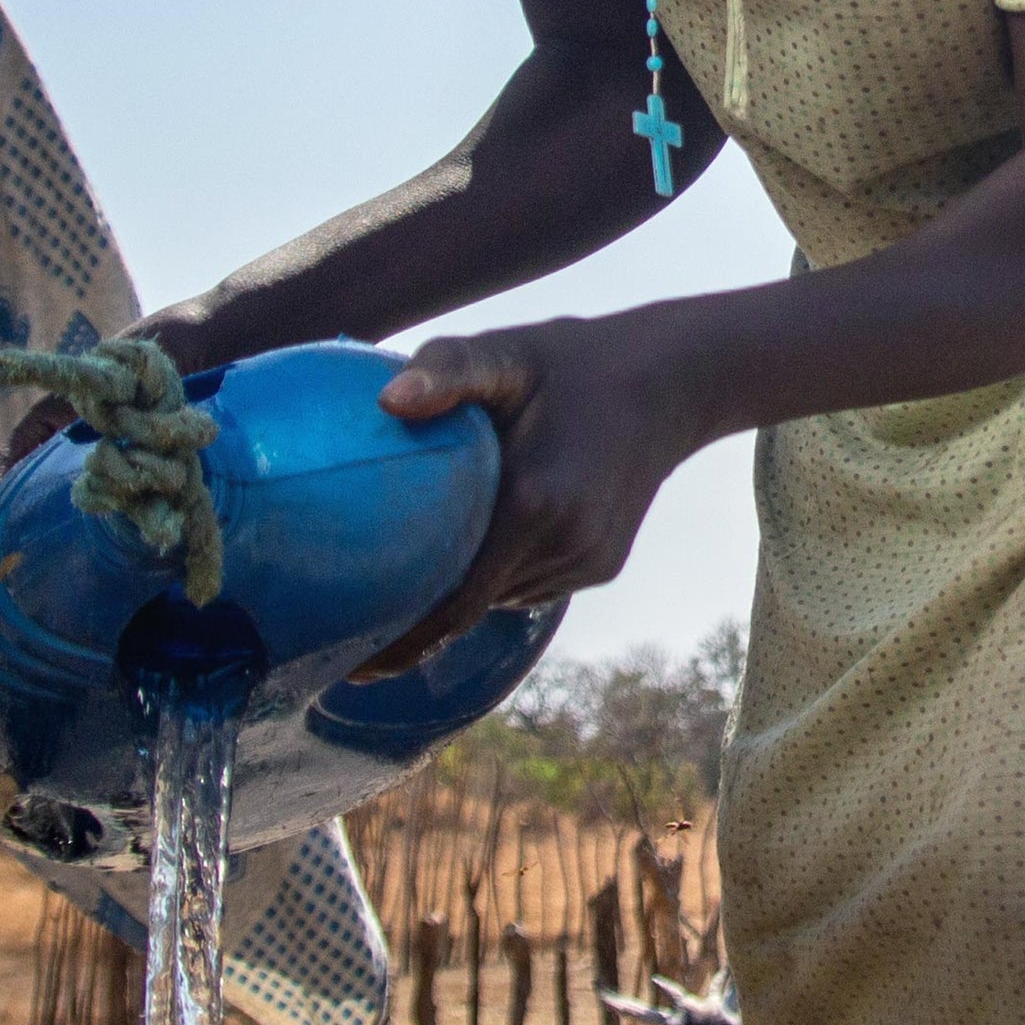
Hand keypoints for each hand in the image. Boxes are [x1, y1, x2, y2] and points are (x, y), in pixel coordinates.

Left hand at [359, 314, 686, 670]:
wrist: (671, 381)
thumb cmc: (571, 362)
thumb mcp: (507, 353)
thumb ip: (447, 371)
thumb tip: (386, 402)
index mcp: (534, 501)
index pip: (454, 603)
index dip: (402, 642)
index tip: (352, 671)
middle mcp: (566, 543)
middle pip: (472, 603)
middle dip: (420, 615)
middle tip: (357, 619)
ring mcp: (589, 559)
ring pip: (502, 595)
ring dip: (465, 583)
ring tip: (422, 558)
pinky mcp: (604, 563)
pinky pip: (533, 582)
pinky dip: (502, 568)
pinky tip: (492, 528)